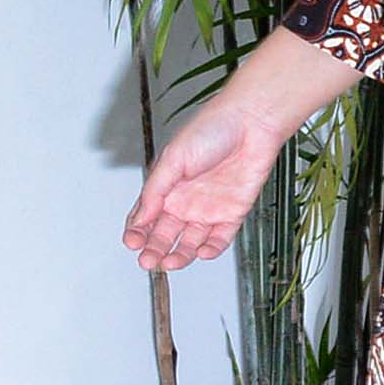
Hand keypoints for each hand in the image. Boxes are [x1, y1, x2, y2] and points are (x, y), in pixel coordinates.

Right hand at [126, 96, 291, 271]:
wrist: (252, 122)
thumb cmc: (211, 129)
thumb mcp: (173, 160)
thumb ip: (155, 192)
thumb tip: (139, 218)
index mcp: (167, 186)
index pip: (145, 217)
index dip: (136, 232)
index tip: (131, 242)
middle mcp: (186, 200)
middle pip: (165, 234)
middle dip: (154, 249)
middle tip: (147, 261)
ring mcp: (209, 208)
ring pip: (191, 241)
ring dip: (180, 254)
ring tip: (171, 262)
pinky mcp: (233, 212)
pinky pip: (220, 238)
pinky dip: (211, 249)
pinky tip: (202, 253)